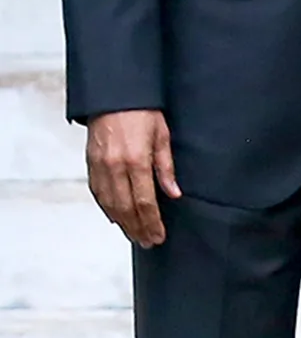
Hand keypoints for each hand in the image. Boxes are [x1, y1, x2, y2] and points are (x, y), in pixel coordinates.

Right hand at [85, 109, 179, 247]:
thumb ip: (166, 167)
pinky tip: (115, 217)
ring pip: (109, 203)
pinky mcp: (91, 163)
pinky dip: (107, 208)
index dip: (152, 223)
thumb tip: (173, 194)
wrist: (113, 95)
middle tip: (148, 242)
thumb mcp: (163, 136)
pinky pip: (98, 192)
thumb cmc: (143, 112)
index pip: (144, 202)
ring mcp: (100, 166)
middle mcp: (115, 167)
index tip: (159, 236)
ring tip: (135, 235)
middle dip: (138, 228)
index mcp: (136, 161)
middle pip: (126, 208)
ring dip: (122, 223)